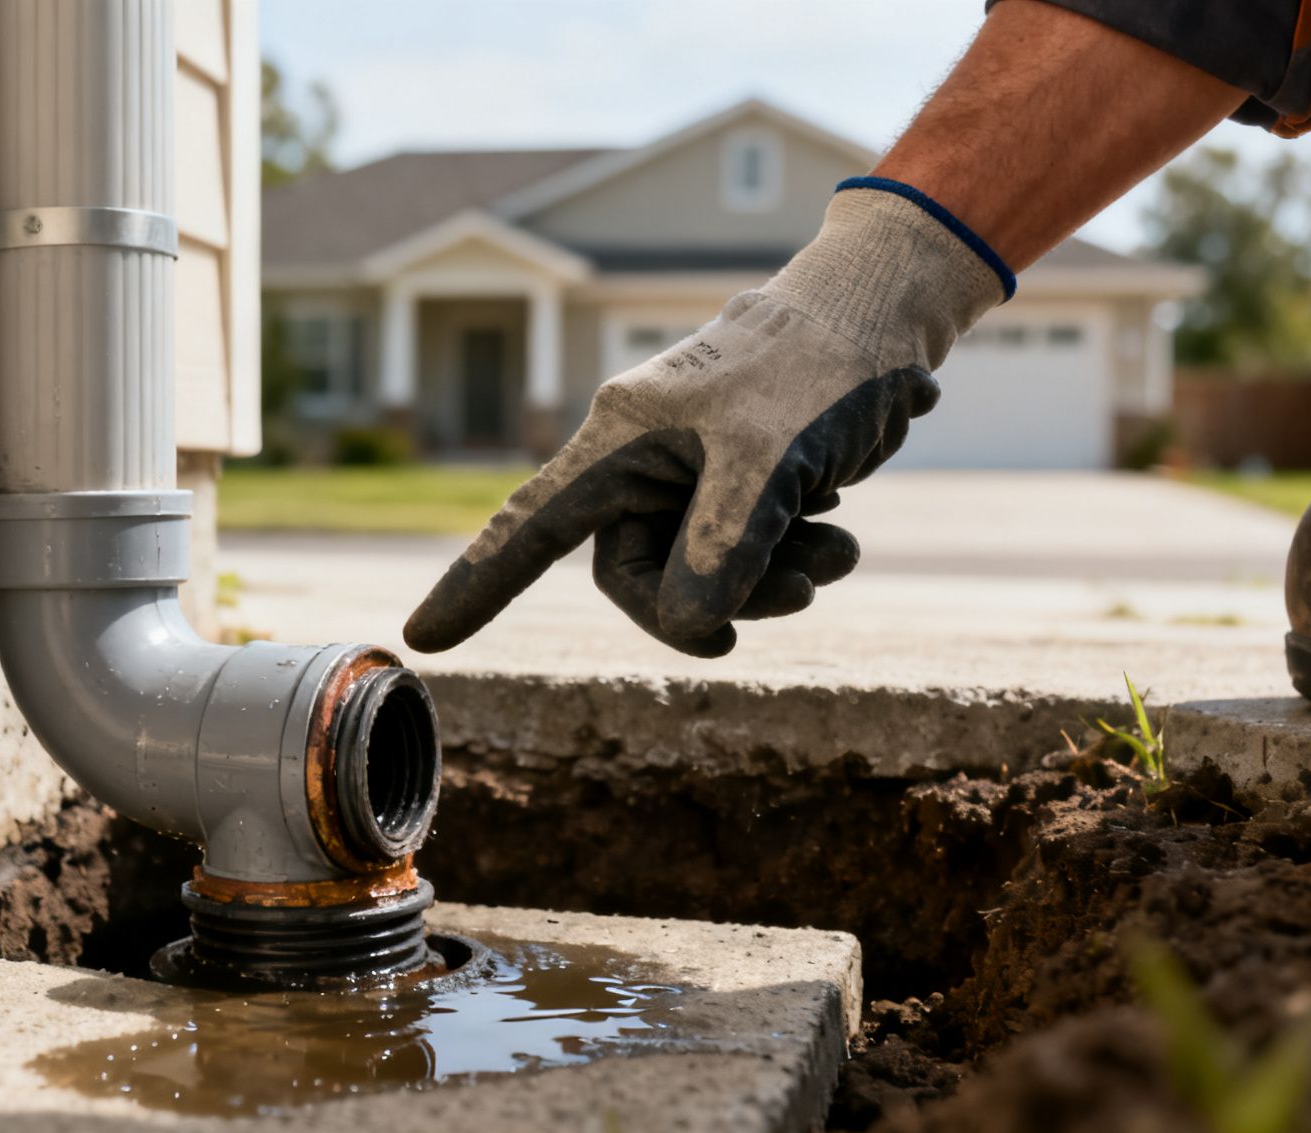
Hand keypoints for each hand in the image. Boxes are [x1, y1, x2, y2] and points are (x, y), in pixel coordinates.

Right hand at [404, 182, 1009, 656]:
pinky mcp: (734, 478)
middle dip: (717, 599)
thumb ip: (722, 548)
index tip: (422, 640)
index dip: (476, 585)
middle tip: (802, 590)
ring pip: (697, 569)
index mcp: (622, 439)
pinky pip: (737, 550)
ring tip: (838, 551)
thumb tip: (686, 626)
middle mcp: (642, 456)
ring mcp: (689, 469)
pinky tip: (836, 524)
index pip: (530, 526)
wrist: (888, 314)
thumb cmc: (820, 365)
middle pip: (638, 572)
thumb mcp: (772, 462)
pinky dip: (787, 555)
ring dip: (770, 580)